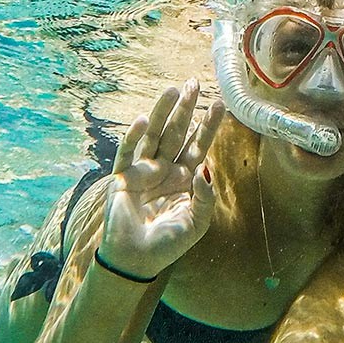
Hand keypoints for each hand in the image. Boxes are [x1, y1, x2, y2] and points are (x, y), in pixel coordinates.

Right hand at [98, 80, 224, 278]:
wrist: (137, 259)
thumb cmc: (168, 242)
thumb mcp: (197, 222)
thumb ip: (205, 198)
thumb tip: (205, 169)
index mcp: (185, 177)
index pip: (199, 145)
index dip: (208, 126)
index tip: (220, 103)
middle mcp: (165, 168)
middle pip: (178, 132)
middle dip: (186, 108)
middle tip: (193, 83)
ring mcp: (143, 170)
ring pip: (155, 136)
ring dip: (163, 113)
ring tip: (172, 90)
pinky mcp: (123, 177)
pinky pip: (127, 153)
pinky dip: (134, 137)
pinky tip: (144, 122)